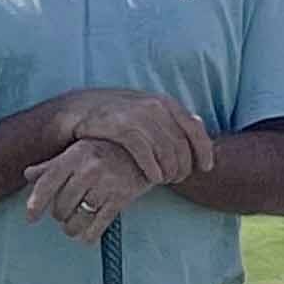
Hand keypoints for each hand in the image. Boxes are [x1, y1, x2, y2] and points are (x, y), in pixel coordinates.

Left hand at [20, 137, 151, 243]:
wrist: (142, 153)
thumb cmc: (104, 152)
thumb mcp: (77, 152)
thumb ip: (53, 165)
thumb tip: (28, 175)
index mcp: (74, 156)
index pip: (48, 182)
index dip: (36, 202)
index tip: (30, 218)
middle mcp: (89, 170)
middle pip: (62, 205)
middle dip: (59, 214)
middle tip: (62, 214)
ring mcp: (105, 185)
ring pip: (78, 219)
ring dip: (71, 228)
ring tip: (71, 227)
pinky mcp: (120, 199)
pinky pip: (98, 226)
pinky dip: (89, 236)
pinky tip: (86, 237)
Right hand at [49, 88, 214, 185]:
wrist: (77, 109)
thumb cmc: (115, 113)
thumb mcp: (145, 108)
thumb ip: (170, 116)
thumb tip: (200, 123)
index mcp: (165, 102)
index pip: (196, 129)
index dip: (205, 151)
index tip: (206, 168)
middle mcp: (155, 106)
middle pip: (182, 145)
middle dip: (184, 166)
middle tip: (178, 179)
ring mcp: (138, 116)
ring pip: (167, 152)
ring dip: (169, 171)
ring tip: (164, 181)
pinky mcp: (122, 128)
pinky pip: (146, 155)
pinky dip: (153, 170)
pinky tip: (152, 179)